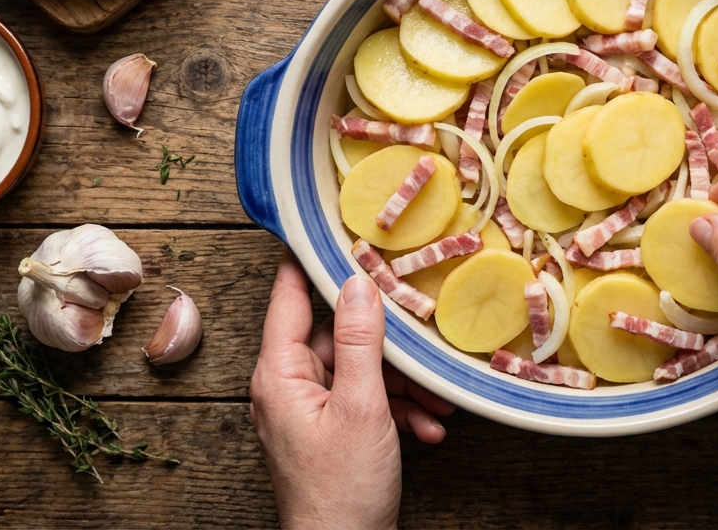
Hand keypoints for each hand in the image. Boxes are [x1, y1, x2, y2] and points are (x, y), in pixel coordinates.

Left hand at [249, 251, 455, 528]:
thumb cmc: (341, 491)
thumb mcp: (362, 406)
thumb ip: (361, 341)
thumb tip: (360, 282)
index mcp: (280, 373)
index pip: (289, 295)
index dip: (310, 258)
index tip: (331, 225)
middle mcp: (288, 386)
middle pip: (338, 334)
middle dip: (388, 340)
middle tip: (422, 323)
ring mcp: (310, 410)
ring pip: (360, 370)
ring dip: (403, 383)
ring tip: (437, 401)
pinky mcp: (332, 432)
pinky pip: (366, 402)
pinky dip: (399, 410)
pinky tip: (427, 427)